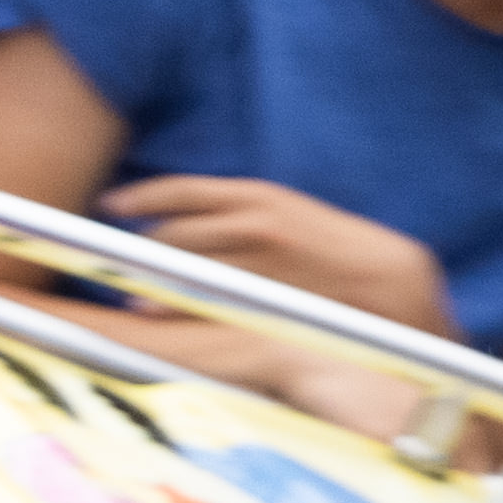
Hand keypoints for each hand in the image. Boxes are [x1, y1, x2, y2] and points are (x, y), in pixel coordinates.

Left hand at [103, 175, 453, 331]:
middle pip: (173, 234)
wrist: (391, 278)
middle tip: (117, 261)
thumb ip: (236, 213)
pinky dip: (171, 307)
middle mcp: (254, 223)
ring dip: (150, 283)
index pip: (182, 190)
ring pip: (183, 269)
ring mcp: (258, 261)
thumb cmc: (330, 246)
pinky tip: (150, 312)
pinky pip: (201, 301)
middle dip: (142, 250)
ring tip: (132, 295)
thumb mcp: (285, 213)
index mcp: (259, 195)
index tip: (111, 204)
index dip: (141, 196)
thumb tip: (179, 220)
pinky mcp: (264, 295)